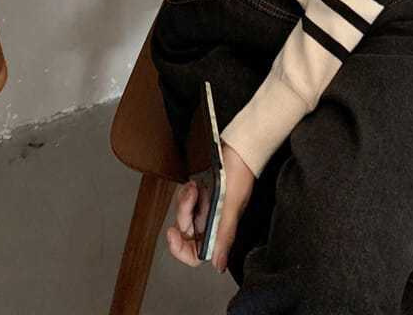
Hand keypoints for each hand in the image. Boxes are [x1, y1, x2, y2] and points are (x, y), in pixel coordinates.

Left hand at [165, 139, 254, 272]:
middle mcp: (212, 222)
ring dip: (185, 201)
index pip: (196, 254)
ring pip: (184, 214)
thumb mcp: (232, 206)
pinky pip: (185, 200)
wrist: (239, 148)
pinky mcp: (202, 195)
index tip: (173, 234)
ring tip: (195, 187)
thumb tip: (218, 264)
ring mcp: (206, 209)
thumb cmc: (240, 175)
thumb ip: (224, 235)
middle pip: (186, 233)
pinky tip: (195, 183)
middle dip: (183, 215)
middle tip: (189, 200)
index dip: (181, 250)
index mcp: (220, 230)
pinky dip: (187, 192)